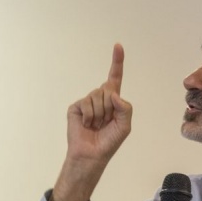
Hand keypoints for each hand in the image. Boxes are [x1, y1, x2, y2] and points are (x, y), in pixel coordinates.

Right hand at [52, 44, 132, 200]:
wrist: (92, 155)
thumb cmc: (109, 142)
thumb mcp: (125, 126)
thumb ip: (125, 108)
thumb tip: (113, 93)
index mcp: (113, 101)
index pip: (115, 78)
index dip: (117, 62)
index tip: (118, 46)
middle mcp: (99, 98)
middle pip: (107, 89)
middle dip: (109, 107)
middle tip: (105, 123)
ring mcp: (87, 102)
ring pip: (97, 96)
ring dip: (99, 114)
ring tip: (96, 125)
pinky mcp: (76, 107)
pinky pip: (86, 104)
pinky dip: (89, 116)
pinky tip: (87, 125)